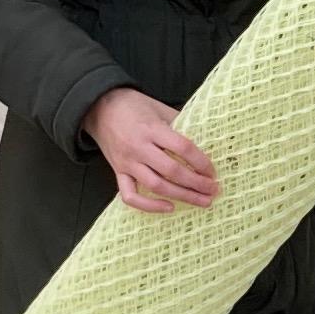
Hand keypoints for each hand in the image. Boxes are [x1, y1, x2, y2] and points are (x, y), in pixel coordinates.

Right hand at [85, 87, 219, 210]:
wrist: (100, 108)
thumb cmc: (134, 106)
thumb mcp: (159, 108)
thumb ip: (180, 124)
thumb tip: (204, 142)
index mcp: (152, 129)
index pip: (183, 148)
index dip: (201, 162)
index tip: (213, 171)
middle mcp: (139, 148)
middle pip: (172, 171)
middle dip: (197, 184)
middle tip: (214, 190)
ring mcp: (127, 162)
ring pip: (156, 186)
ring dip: (182, 196)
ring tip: (201, 201)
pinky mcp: (118, 172)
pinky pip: (130, 196)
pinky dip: (149, 206)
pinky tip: (169, 207)